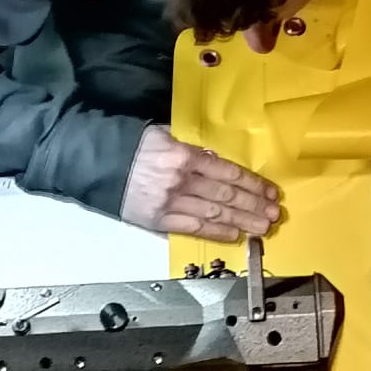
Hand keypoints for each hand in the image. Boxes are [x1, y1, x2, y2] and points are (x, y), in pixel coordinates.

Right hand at [121, 124, 279, 240]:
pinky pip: (195, 228)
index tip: (270, 190)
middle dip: (254, 205)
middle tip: (274, 212)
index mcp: (185, 155)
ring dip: (243, 221)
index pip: (228, 172)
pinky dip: (217, 232)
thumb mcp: (163, 135)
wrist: (97, 164)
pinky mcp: (160, 220)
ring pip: (216, 214)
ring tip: (263, 227)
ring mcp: (171, 202)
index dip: (253, 183)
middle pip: (227, 195)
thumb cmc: (131, 147)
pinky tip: (236, 235)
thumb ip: (191, 148)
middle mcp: (182, 180)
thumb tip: (216, 161)